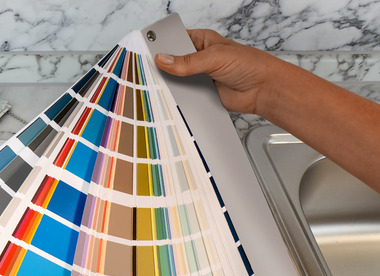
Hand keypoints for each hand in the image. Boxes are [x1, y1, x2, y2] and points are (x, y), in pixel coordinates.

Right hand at [154, 28, 379, 193]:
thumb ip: (187, 62)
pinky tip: (170, 100)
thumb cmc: (250, 65)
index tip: (145, 52)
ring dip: (170, 85)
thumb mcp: (215, 58)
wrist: (264, 90)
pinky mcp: (200, 95)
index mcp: (200, 41)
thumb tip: (164, 59)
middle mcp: (197, 58)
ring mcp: (198, 77)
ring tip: (156, 88)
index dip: (160, 45)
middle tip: (148, 73)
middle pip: (172, 62)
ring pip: (176, 81)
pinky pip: (184, 97)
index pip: (174, 40)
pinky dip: (178, 99)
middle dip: (162, 68)